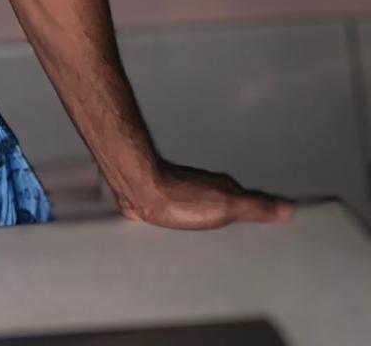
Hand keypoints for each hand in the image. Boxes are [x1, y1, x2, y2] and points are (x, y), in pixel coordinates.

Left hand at [116, 159, 293, 229]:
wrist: (139, 190)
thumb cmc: (178, 199)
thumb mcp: (225, 206)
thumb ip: (255, 208)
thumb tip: (287, 208)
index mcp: (226, 189)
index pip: (256, 203)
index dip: (270, 213)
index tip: (285, 222)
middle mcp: (210, 190)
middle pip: (237, 206)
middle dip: (249, 219)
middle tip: (263, 234)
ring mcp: (191, 196)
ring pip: (215, 211)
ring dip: (224, 222)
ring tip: (236, 238)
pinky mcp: (172, 205)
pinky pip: (195, 217)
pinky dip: (202, 225)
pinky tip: (201, 235)